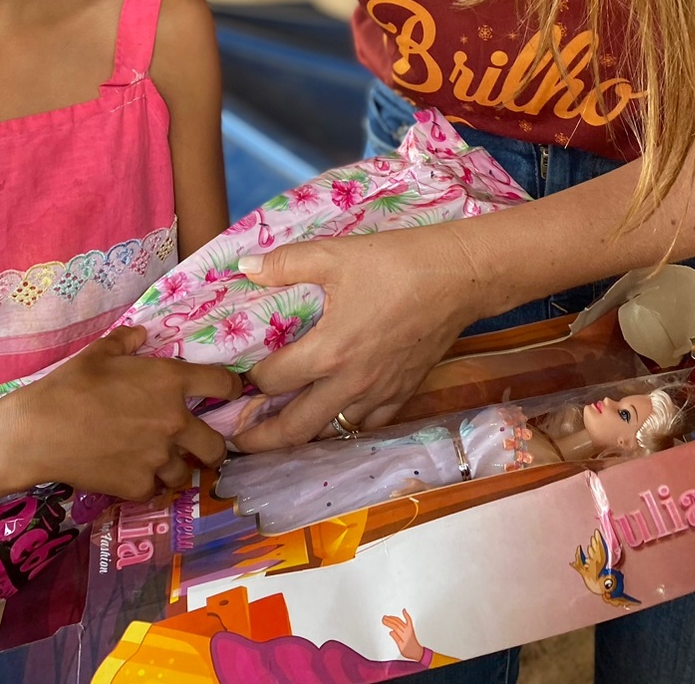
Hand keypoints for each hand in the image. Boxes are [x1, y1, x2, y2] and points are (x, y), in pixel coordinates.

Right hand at [5, 326, 241, 499]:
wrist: (41, 430)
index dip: (230, 387)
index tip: (229, 392)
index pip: (222, 384)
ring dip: (177, 469)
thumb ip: (127, 341)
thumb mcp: (100, 351)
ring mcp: (158, 458)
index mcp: (170, 382)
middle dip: (213, 448)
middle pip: (216, 446)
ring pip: (185, 474)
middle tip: (202, 447)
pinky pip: (154, 490)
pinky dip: (147, 485)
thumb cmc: (71, 384)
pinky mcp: (138, 485)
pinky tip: (132, 475)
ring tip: (161, 464)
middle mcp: (174, 421)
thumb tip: (141, 335)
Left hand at [231, 225, 481, 451]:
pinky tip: (334, 413)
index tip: (238, 375)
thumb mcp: (335, 254)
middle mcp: (351, 384)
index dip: (249, 379)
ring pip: (332, 431)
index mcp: (329, 352)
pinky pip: (368, 424)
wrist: (458, 277)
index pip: (272, 382)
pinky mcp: (404, 393)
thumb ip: (286, 263)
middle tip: (237, 440)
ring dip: (303, 432)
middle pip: (296, 429)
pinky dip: (345, 423)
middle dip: (261, 438)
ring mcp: (380, 393)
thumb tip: (245, 265)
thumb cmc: (395, 263)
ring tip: (281, 425)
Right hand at [382, 610, 422, 662]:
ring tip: (388, 616)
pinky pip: (409, 620)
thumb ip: (396, 639)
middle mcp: (406, 631)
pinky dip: (406, 615)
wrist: (417, 652)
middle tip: (384, 617)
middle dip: (390, 619)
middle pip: (397, 623)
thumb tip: (391, 632)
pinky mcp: (411, 629)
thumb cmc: (410, 652)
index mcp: (403, 636)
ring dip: (394, 618)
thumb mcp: (401, 648)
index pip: (394, 627)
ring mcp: (409, 629)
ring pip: (400, 621)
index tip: (383, 620)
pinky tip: (404, 611)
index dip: (388, 623)